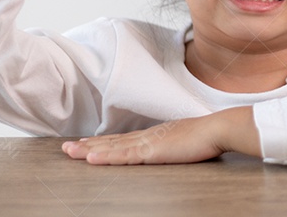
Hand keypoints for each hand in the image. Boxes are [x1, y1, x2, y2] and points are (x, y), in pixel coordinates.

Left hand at [60, 107, 261, 164]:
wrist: (219, 129)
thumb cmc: (209, 136)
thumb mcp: (188, 141)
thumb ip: (178, 144)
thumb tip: (176, 147)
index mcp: (156, 134)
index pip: (125, 139)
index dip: (105, 142)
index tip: (87, 143)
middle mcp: (148, 136)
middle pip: (113, 141)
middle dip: (89, 145)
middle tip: (67, 147)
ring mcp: (149, 142)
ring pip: (113, 147)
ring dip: (90, 150)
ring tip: (70, 152)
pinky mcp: (152, 151)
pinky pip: (124, 155)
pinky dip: (106, 156)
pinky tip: (91, 158)